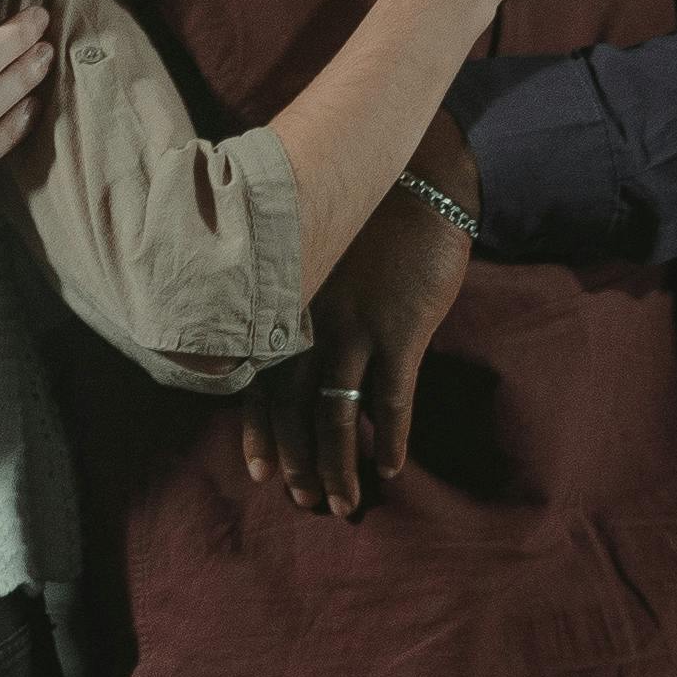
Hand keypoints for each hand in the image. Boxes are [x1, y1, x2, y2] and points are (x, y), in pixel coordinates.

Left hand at [245, 110, 476, 517]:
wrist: (417, 174)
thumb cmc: (364, 209)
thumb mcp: (313, 248)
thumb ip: (298, 295)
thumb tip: (286, 331)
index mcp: (288, 304)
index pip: (261, 382)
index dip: (260, 432)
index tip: (258, 472)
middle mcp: (311, 323)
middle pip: (292, 409)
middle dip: (295, 461)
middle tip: (302, 500)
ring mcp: (355, 329)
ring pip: (334, 415)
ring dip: (337, 465)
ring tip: (343, 502)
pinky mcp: (401, 331)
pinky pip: (390, 399)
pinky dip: (387, 438)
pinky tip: (389, 467)